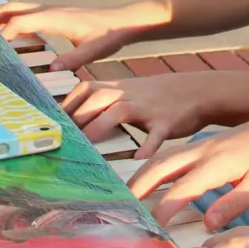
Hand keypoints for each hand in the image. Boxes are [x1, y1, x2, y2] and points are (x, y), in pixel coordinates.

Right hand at [0, 2, 142, 68]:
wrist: (121, 21)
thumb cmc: (109, 34)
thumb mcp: (95, 50)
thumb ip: (75, 59)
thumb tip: (54, 68)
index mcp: (55, 17)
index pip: (20, 21)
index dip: (2, 32)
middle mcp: (49, 10)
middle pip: (11, 8)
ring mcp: (50, 10)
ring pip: (17, 8)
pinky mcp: (53, 14)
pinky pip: (26, 13)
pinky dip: (11, 19)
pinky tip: (7, 33)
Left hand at [62, 72, 221, 157]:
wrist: (197, 91)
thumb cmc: (155, 97)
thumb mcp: (128, 91)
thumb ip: (102, 102)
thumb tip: (73, 118)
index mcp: (116, 88)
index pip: (83, 92)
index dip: (65, 108)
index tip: (51, 127)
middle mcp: (127, 94)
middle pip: (95, 101)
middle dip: (76, 120)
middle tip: (60, 142)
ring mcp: (147, 107)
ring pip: (119, 113)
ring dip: (100, 128)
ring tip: (87, 150)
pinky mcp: (166, 122)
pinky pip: (155, 135)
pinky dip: (146, 147)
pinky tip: (137, 160)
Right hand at [127, 109, 248, 227]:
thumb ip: (233, 204)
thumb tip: (207, 225)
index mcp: (218, 163)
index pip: (182, 188)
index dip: (163, 209)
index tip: (151, 229)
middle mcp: (204, 150)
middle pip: (160, 166)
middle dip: (138, 186)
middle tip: (121, 207)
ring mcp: (202, 144)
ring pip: (163, 157)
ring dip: (142, 175)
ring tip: (127, 196)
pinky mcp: (205, 143)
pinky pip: (172, 153)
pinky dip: (155, 166)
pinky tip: (149, 179)